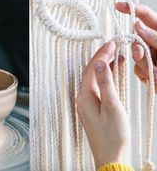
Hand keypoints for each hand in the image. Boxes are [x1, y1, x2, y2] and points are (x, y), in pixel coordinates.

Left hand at [77, 41, 130, 168]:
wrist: (111, 157)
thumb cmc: (113, 136)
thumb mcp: (112, 106)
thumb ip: (106, 83)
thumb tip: (100, 63)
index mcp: (84, 96)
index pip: (91, 69)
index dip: (101, 55)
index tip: (112, 43)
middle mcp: (82, 98)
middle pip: (91, 72)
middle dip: (102, 58)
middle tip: (115, 45)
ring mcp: (87, 104)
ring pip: (95, 79)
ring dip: (105, 67)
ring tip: (118, 55)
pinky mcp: (93, 109)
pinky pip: (98, 87)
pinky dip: (106, 78)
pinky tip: (115, 74)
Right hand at [116, 2, 156, 83]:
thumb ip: (155, 37)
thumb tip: (137, 25)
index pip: (146, 15)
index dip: (132, 9)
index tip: (118, 6)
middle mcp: (155, 43)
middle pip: (136, 38)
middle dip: (137, 48)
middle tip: (141, 55)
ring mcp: (152, 57)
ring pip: (136, 56)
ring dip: (145, 66)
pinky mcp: (150, 70)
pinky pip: (139, 70)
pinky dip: (146, 76)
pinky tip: (156, 80)